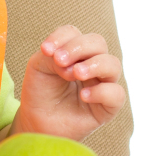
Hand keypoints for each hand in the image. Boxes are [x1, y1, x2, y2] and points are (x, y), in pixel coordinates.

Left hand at [11, 25, 125, 140]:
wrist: (38, 121)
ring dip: (93, 65)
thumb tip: (70, 61)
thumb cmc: (40, 91)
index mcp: (74, 51)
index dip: (62, 38)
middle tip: (59, 61)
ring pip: (113, 64)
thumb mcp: (39, 67)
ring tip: (75, 74)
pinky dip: (101, 91)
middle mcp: (92, 63)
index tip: (45, 50)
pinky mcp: (108, 106)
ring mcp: (102, 83)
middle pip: (98, 42)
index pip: (75, 33)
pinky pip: (116, 94)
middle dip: (78, 47)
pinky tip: (83, 96)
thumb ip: (51, 56)